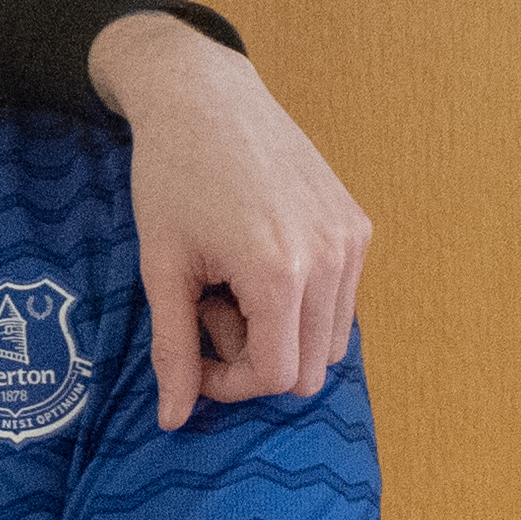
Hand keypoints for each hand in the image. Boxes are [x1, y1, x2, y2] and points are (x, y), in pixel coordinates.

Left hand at [89, 15, 373, 427]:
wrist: (205, 98)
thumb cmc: (172, 179)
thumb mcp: (162, 271)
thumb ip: (173, 352)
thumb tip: (173, 421)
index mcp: (281, 272)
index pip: (274, 378)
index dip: (228, 384)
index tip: (191, 355)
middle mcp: (331, 258)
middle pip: (309, 370)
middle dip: (254, 362)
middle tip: (211, 312)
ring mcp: (352, 239)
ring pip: (329, 342)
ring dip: (278, 336)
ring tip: (231, 289)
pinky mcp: (358, 225)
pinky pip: (339, 302)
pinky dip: (299, 307)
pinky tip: (255, 266)